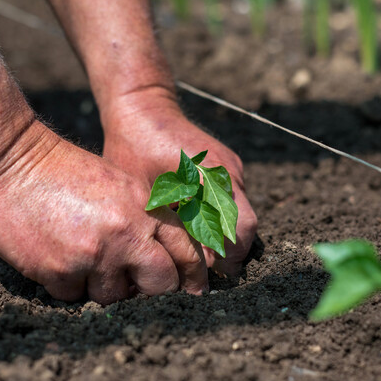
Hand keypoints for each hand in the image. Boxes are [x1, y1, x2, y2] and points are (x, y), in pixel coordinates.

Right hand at [0, 122, 206, 303]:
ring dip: (101, 287)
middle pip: (160, 285)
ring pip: (113, 297)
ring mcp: (94, 254)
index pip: (186, 252)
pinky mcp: (59, 270)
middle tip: (137, 290)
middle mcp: (126, 233)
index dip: (193, 277)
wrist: (9, 161)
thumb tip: (165, 262)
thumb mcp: (120, 185)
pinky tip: (56, 258)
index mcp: (145, 209)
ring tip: (83, 260)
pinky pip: (73, 296)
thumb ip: (145, 219)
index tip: (193, 291)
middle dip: (152, 293)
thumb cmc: (65, 171)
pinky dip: (67, 284)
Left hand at [101, 90, 257, 275]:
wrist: (143, 106)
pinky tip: (195, 227)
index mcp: (212, 178)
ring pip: (242, 216)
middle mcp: (229, 174)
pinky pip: (233, 201)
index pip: (239, 231)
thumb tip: (183, 265)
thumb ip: (170, 227)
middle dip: (229, 254)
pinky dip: (221, 219)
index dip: (225, 258)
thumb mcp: (145, 192)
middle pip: (247, 228)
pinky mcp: (227, 167)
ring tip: (197, 252)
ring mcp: (231, 169)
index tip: (202, 274)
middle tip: (202, 271)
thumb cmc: (133, 148)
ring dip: (225, 236)